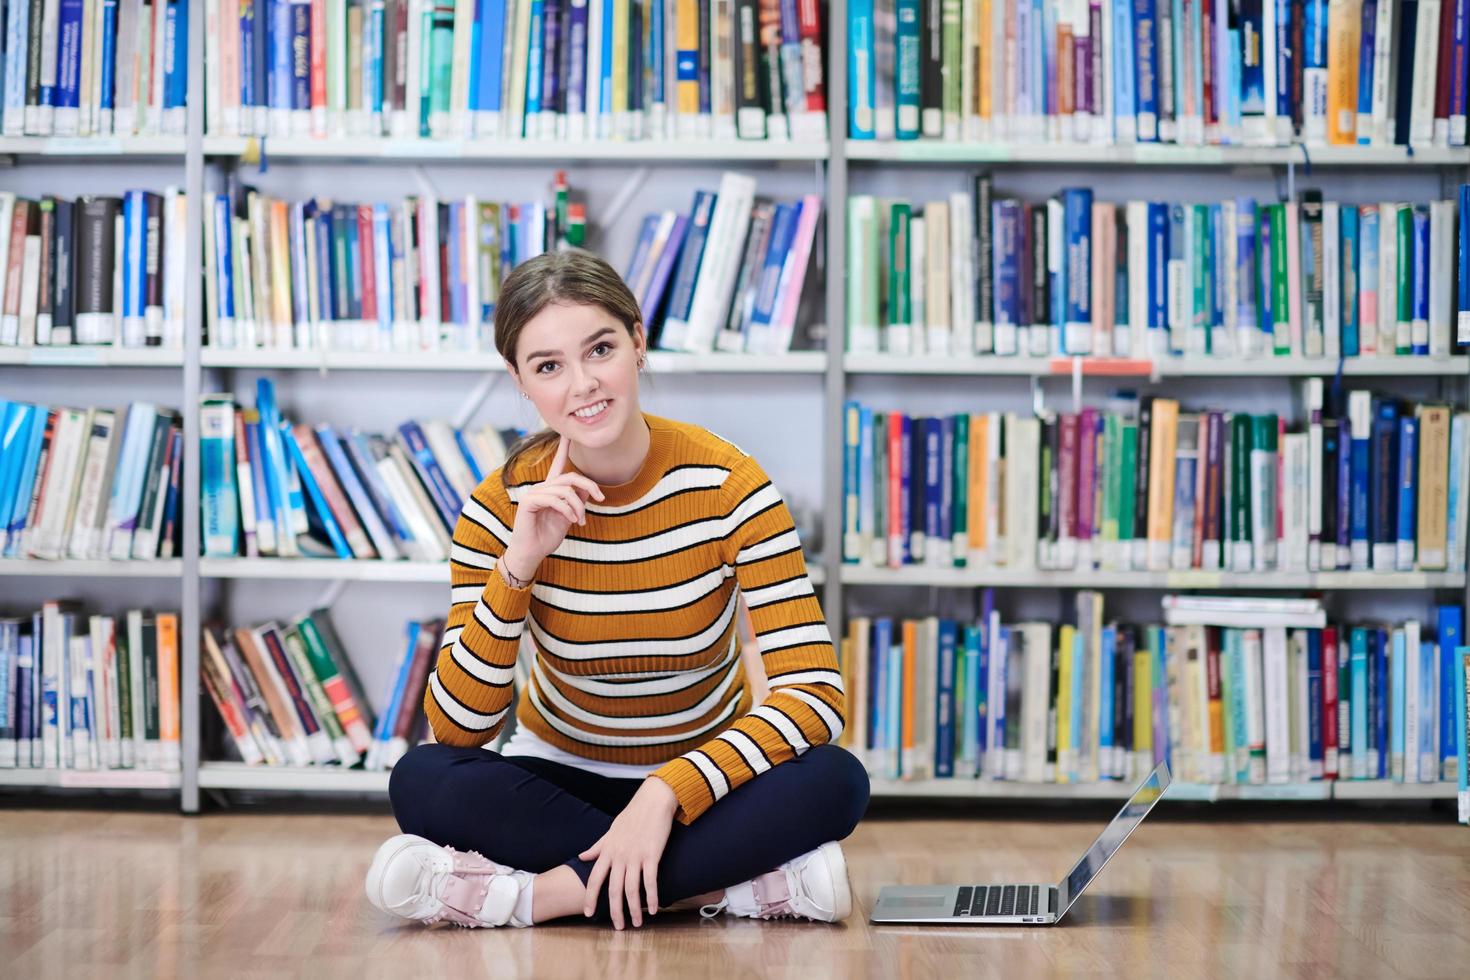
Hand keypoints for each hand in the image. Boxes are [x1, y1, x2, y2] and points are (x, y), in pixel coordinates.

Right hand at [504, 436, 603, 579]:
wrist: (532, 553)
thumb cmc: (547, 536)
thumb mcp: (569, 517)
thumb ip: (577, 501)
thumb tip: (589, 488)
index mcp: (550, 489)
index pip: (558, 464)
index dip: (563, 448)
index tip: (569, 433)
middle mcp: (541, 488)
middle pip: (570, 477)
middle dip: (589, 486)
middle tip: (601, 500)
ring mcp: (533, 494)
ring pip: (565, 490)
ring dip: (578, 507)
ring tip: (580, 521)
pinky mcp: (528, 502)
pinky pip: (555, 499)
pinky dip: (567, 510)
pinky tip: (570, 521)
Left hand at [579, 776, 677, 928]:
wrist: (653, 801)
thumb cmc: (632, 816)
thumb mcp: (611, 831)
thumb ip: (597, 847)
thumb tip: (582, 857)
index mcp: (607, 851)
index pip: (594, 879)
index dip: (590, 897)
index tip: (588, 913)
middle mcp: (619, 855)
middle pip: (613, 889)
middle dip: (614, 911)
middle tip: (618, 927)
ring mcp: (635, 856)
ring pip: (632, 889)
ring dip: (634, 909)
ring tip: (637, 923)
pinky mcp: (652, 855)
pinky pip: (650, 881)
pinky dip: (652, 897)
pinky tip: (653, 909)